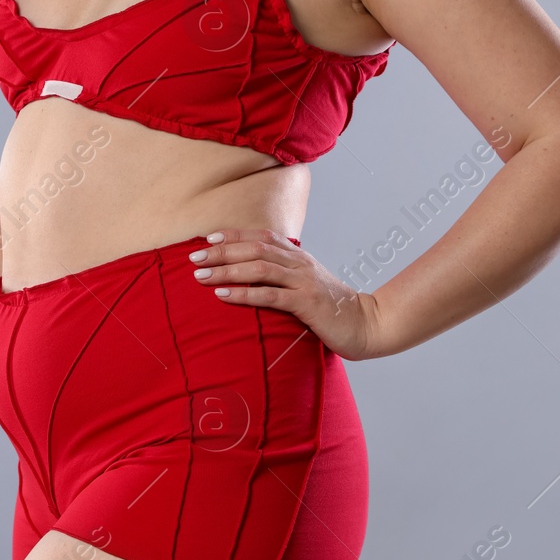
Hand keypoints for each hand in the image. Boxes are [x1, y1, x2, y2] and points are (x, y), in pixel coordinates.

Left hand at [188, 228, 386, 360]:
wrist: (366, 324)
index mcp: (298, 257)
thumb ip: (283, 276)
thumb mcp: (305, 285)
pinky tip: (223, 294)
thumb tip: (252, 275)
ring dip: (226, 270)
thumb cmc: (330, 308)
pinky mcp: (307, 304)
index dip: (233, 235)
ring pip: (259, 269)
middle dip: (221, 252)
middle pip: (254, 249)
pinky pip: (270, 295)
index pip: (261, 237)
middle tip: (193, 258)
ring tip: (201, 276)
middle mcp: (299, 264)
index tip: (207, 238)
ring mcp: (304, 282)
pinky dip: (244, 293)